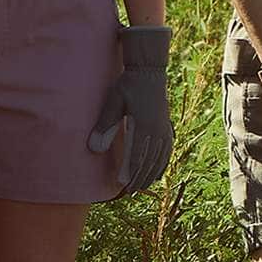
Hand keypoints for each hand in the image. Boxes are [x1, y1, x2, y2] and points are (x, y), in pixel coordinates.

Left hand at [88, 24, 174, 196]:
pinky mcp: (167, 124)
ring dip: (153, 172)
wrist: (148, 70)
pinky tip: (159, 169)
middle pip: (150, 161)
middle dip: (141, 178)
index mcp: (145, 126)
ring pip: (160, 157)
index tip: (125, 187)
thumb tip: (93, 149)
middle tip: (132, 191)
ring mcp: (164, 128)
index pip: (138, 158)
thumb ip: (104, 126)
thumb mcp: (113, 103)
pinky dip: (163, 161)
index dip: (132, 175)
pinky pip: (167, 148)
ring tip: (145, 185)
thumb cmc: (128, 84)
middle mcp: (158, 130)